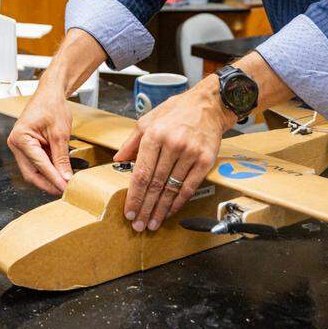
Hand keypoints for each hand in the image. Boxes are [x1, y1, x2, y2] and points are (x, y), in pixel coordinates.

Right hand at [6, 86, 73, 195]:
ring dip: (48, 177)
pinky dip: (47, 169)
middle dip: (48, 183)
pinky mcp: (26, 146)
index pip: (39, 165)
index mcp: (21, 138)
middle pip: (31, 173)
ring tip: (64, 183)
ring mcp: (20, 145)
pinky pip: (36, 162)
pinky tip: (59, 172)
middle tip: (64, 190)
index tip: (65, 188)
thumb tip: (65, 177)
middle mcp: (16, 143)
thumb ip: (62, 158)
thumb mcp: (60, 134)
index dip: (53, 179)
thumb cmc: (52, 106)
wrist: (50, 93)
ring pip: (33, 170)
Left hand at [114, 78, 236, 231]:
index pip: (141, 172)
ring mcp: (191, 153)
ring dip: (161, 209)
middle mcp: (172, 144)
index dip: (134, 195)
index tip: (129, 210)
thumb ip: (132, 141)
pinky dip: (179, 202)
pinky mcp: (205, 160)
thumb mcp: (149, 119)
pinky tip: (170, 211)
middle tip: (138, 224)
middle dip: (145, 207)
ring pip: (172, 188)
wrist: (209, 104)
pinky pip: (190, 187)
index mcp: (155, 134)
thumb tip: (119, 159)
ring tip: (152, 223)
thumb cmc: (177, 110)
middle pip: (156, 184)